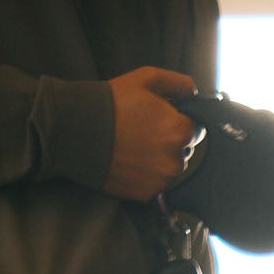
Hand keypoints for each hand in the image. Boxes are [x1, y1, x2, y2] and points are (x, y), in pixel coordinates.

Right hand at [104, 66, 196, 199]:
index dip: (179, 121)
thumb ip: (178, 83)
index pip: (196, 129)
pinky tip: (130, 161)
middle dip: (169, 141)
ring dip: (160, 159)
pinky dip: (147, 175)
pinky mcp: (148, 194)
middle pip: (184, 150)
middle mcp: (176, 159)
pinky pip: (157, 184)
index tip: (161, 119)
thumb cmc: (112, 102)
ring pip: (171, 168)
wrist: (77, 130)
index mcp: (180, 130)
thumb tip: (194, 91)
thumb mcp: (146, 79)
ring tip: (135, 146)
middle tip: (143, 131)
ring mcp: (162, 180)